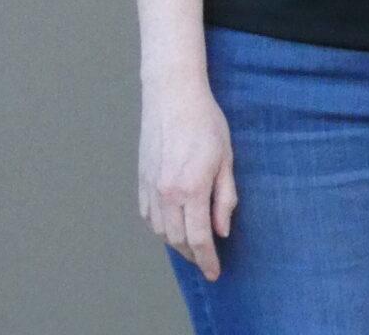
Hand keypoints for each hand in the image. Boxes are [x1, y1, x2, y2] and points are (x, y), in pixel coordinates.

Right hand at [139, 75, 236, 280]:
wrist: (173, 96)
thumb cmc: (205, 122)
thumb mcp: (226, 158)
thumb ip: (224, 198)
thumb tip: (221, 231)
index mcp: (192, 188)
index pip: (199, 238)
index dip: (207, 259)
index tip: (214, 272)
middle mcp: (167, 193)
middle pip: (178, 240)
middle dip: (193, 255)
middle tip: (206, 261)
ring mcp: (151, 188)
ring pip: (161, 231)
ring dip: (176, 243)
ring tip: (192, 245)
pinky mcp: (142, 181)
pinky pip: (148, 217)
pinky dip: (160, 228)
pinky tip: (171, 227)